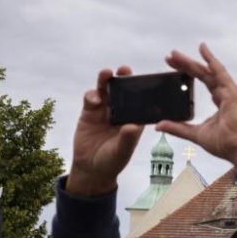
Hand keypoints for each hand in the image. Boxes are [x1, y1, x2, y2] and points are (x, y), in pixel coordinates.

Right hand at [67, 67, 144, 196]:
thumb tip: (132, 126)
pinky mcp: (89, 111)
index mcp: (135, 118)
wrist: (91, 167)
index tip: (147, 80)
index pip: (142, 101)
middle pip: (124, 91)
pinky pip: (91, 97)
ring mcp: (105, 109)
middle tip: (125, 69)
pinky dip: (92, 95)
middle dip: (124, 78)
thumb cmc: (112, 160)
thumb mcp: (121, 151)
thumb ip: (127, 139)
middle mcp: (122, 111)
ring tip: (107, 73)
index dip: (144, 89)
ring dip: (106, 80)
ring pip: (107, 90)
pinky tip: (94, 99)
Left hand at [155, 44, 236, 168]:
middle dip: (186, 65)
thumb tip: (158, 125)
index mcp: (221, 101)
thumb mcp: (196, 133)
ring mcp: (231, 92)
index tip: (173, 66)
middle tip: (169, 57)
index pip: (204, 82)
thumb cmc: (224, 144)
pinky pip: (219, 72)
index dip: (189, 73)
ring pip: (208, 71)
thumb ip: (178, 128)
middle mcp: (227, 93)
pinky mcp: (233, 92)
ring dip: (191, 62)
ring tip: (174, 54)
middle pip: (204, 74)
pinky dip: (211, 61)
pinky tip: (202, 50)